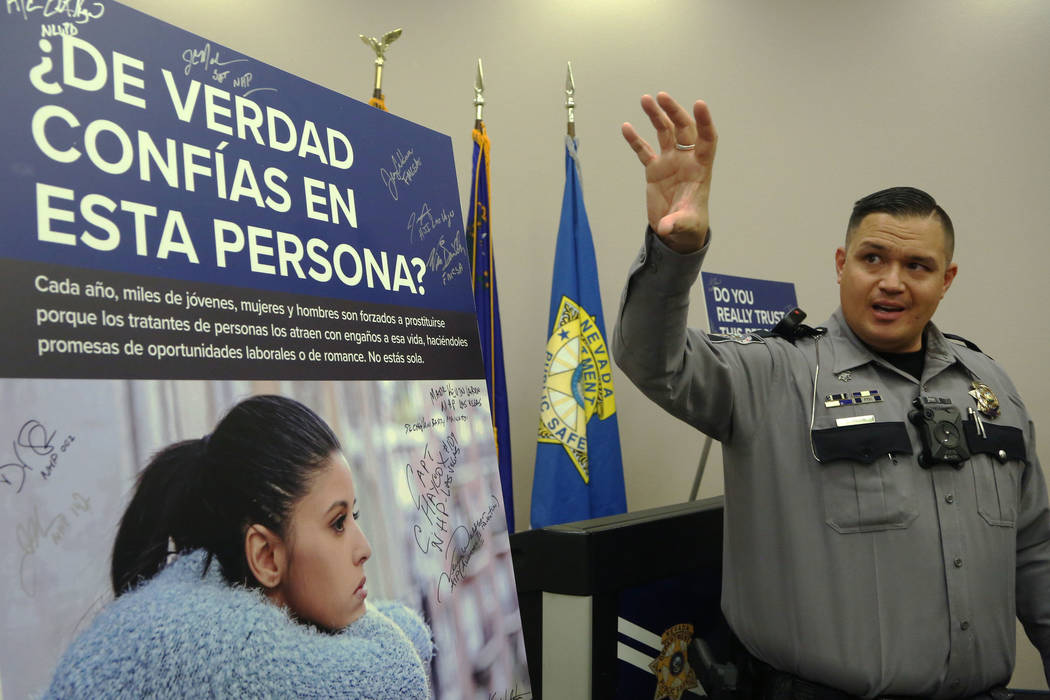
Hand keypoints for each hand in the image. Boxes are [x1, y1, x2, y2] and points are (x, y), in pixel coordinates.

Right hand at [622, 92, 716, 252]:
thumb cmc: (689, 226)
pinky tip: (626, 127)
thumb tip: (665, 228)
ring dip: (656, 116)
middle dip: (674, 112)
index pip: (706, 140)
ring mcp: (670, 162)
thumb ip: (677, 224)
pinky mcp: (655, 170)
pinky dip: (636, 139)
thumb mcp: (685, 226)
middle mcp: (686, 160)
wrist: (677, 231)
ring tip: (646, 99)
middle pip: (683, 129)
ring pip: (664, 133)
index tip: (699, 104)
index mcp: (700, 169)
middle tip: (661, 97)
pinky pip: (644, 150)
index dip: (705, 122)